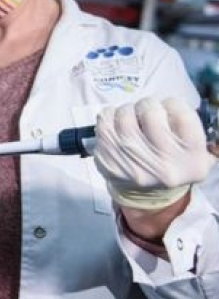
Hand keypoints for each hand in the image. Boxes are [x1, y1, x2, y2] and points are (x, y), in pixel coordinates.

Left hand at [93, 97, 216, 210]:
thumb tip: (168, 106)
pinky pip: (104, 124)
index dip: (172, 104)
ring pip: (124, 115)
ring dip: (127, 110)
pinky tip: (116, 122)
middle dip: (147, 105)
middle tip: (147, 111)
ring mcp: (132, 166)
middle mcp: (164, 166)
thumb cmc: (171, 163)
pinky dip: (109, 116)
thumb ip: (187, 128)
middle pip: (150, 112)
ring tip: (132, 117)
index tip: (167, 109)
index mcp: (192, 160)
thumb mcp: (194, 151)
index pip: (182, 115)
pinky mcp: (109, 162)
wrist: (147, 194)